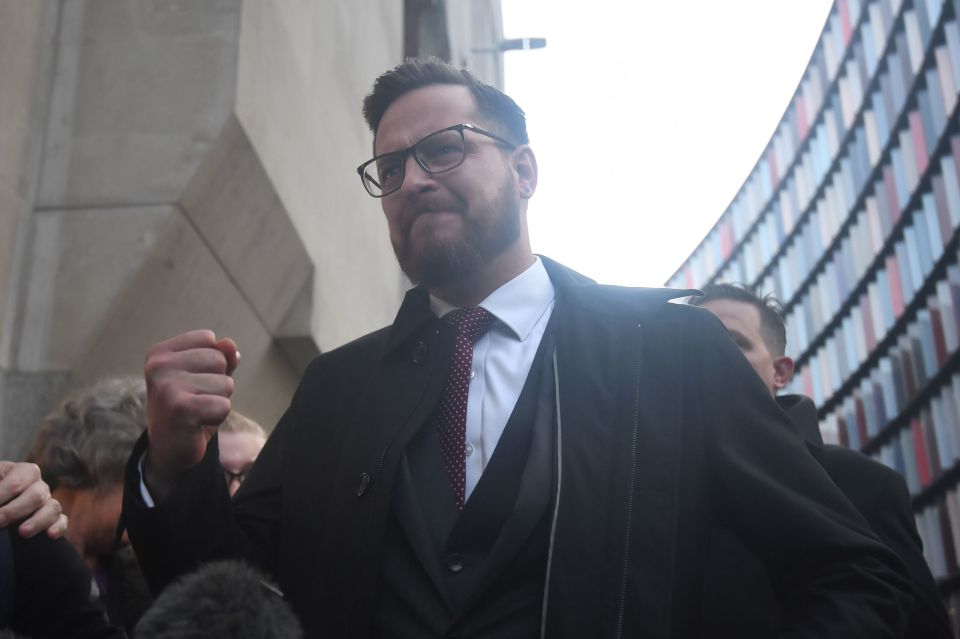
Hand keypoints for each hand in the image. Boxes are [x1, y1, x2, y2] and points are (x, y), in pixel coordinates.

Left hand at [0, 461, 67, 538]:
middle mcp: (38, 485)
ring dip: (38, 520)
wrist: (3, 504)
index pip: (17, 482)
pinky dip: (58, 527)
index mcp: (22, 472)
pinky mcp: (53, 518)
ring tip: (22, 533)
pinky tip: (50, 535)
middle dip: (16, 510)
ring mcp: (47, 501)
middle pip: (36, 495)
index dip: (3, 495)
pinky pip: (62, 520)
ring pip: (52, 507)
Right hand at [143, 330, 238, 497]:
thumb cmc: (189, 408)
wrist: (169, 450)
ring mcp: (167, 386)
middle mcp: (159, 365)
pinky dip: (218, 417)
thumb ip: (219, 357)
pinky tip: (198, 423)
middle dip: (217, 383)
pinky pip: (224, 405)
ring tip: (197, 411)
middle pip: (219, 359)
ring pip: (225, 383)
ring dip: (218, 401)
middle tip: (197, 400)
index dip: (212, 363)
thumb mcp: (204, 377)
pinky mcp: (180, 409)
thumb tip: (230, 344)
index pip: (209, 339)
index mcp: (161, 353)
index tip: (193, 382)